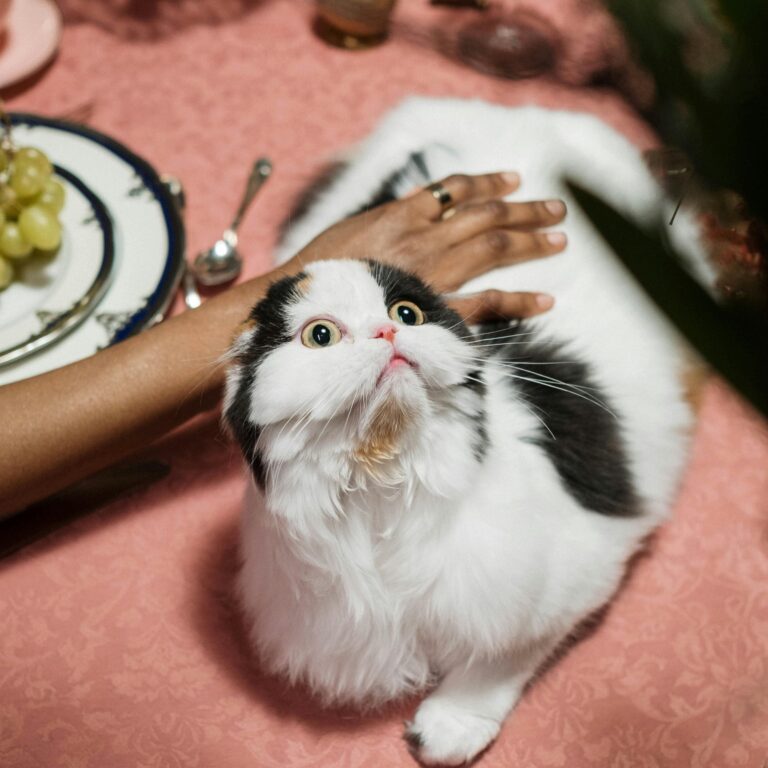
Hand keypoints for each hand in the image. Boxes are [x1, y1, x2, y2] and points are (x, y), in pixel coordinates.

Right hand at [283, 171, 566, 320]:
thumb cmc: (321, 272)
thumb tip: (420, 202)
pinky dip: (519, 302)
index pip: (454, 191)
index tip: (513, 180)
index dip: (488, 184)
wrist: (301, 307)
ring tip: (558, 238)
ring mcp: (433, 273)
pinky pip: (488, 304)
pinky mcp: (437, 310)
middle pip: (486, 216)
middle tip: (555, 208)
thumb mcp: (352, 229)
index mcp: (400, 215)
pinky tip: (545, 300)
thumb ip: (390, 216)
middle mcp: (424, 238)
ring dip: (530, 242)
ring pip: (494, 248)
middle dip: (524, 210)